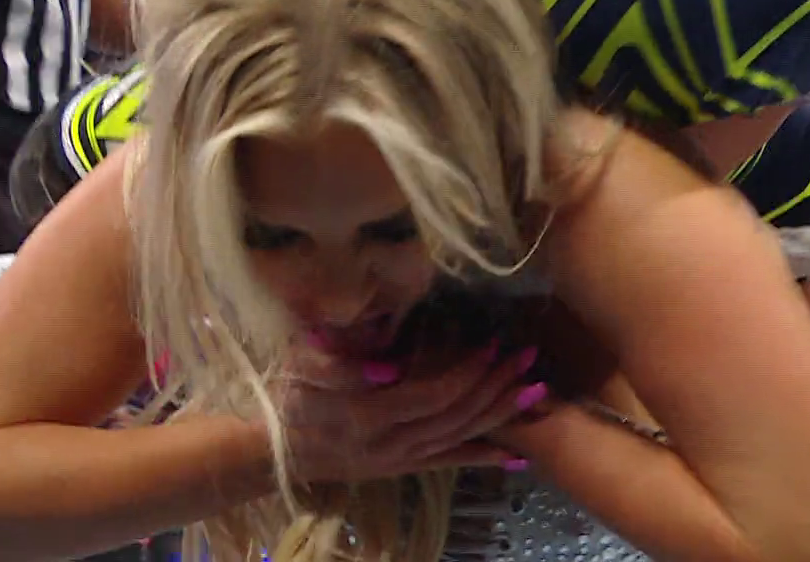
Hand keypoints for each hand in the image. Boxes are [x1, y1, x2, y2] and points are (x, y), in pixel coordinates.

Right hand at [275, 339, 544, 483]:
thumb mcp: (302, 365)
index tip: (492, 343)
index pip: (433, 395)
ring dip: (501, 415)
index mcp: (369, 416)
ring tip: (536, 390)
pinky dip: (484, 457)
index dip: (467, 372)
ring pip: (460, 439)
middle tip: (530, 356)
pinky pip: (449, 463)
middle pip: (457, 417)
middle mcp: (392, 445)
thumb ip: (341, 359)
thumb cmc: (287, 395)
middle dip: (496, 387)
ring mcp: (400, 460)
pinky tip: (518, 456)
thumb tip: (389, 364)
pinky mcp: (402, 467)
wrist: (273, 449)